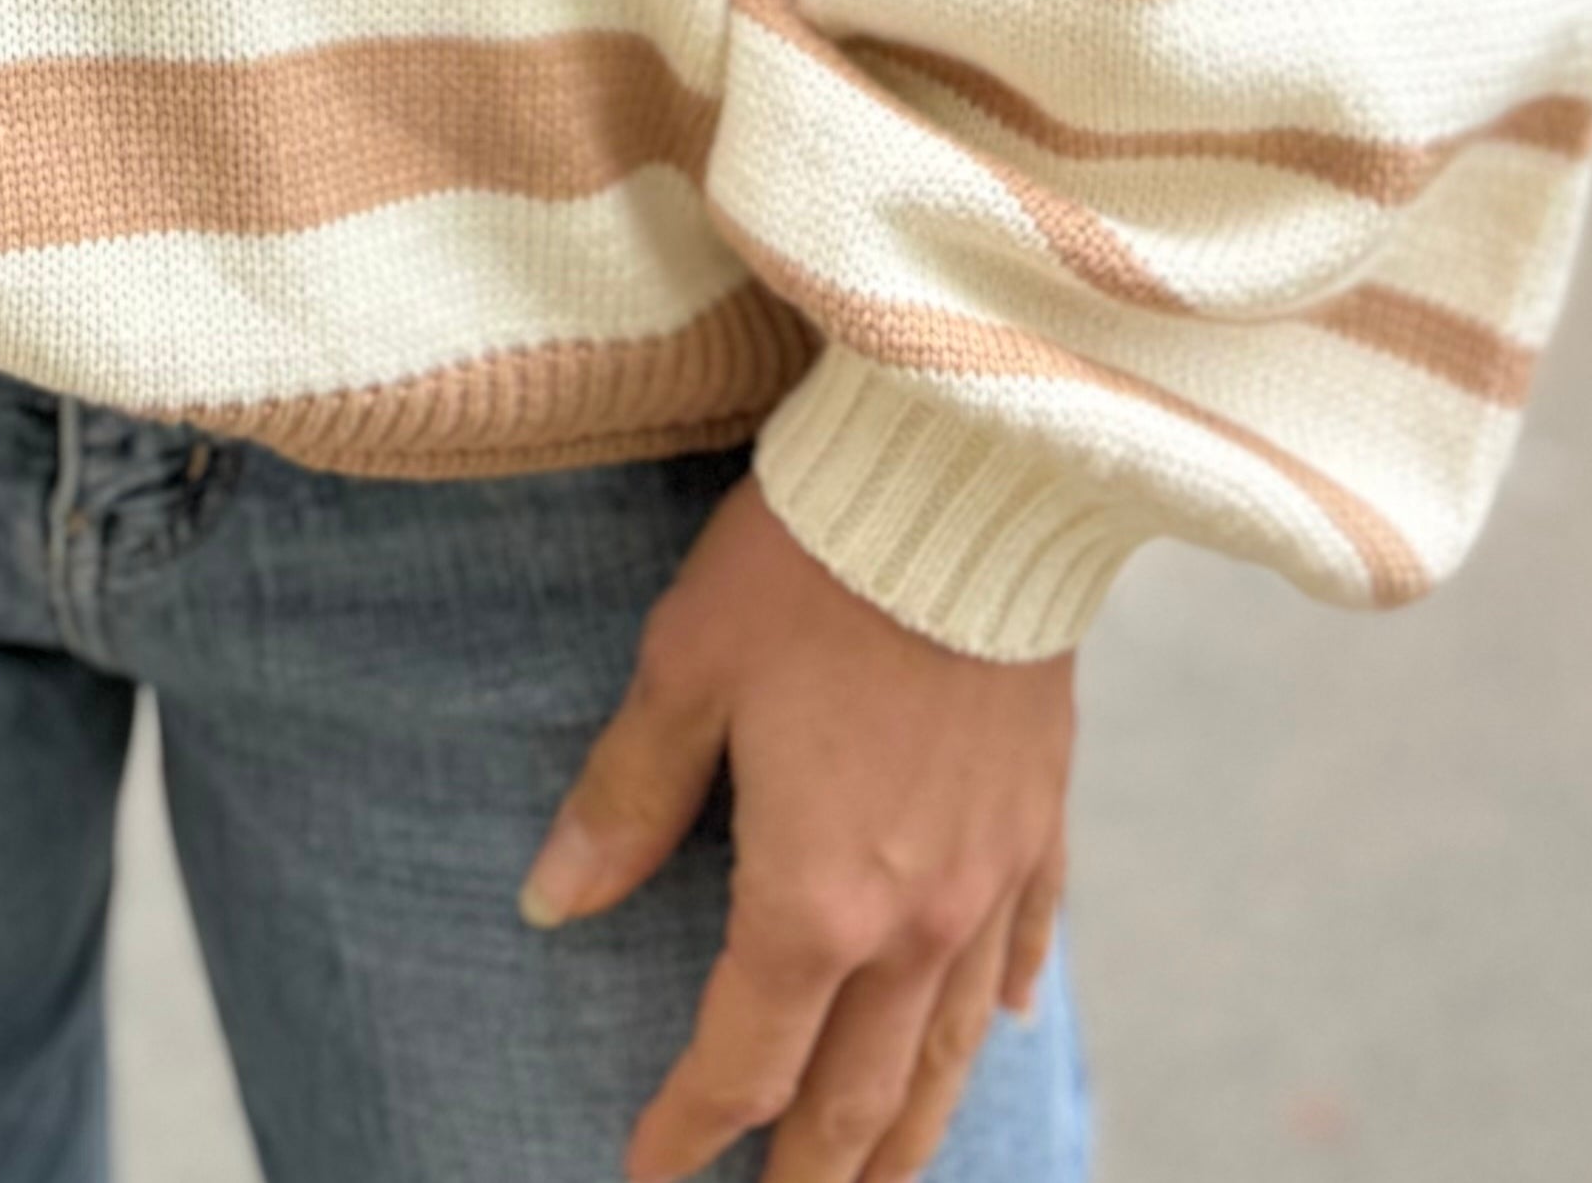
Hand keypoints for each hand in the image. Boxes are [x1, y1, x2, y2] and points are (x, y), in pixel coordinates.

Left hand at [521, 474, 1071, 1182]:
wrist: (968, 478)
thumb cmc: (807, 564)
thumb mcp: (685, 669)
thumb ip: (625, 800)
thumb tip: (548, 905)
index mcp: (814, 900)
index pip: (742, 1062)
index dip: (690, 1130)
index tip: (649, 1175)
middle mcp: (915, 921)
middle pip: (857, 1095)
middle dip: (809, 1174)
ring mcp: (991, 876)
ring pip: (950, 1052)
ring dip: (910, 1133)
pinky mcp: (1043, 816)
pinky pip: (1026, 941)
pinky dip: (1001, 1003)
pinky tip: (996, 1028)